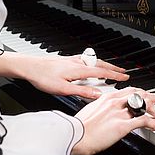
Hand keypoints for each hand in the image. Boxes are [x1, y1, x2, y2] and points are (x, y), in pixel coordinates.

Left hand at [0, 52, 128, 98]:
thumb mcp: (63, 89)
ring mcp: (72, 61)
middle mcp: (77, 63)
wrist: (29, 67)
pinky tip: (90, 66)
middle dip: (113, 68)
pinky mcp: (67, 61)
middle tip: (123, 71)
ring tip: (111, 69)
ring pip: (93, 62)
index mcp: (79, 70)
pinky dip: (94, 63)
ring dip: (104, 65)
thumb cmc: (43, 77)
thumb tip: (98, 94)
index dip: (115, 75)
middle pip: (100, 64)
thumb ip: (82, 91)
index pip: (102, 72)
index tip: (125, 76)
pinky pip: (86, 61)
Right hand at [72, 87, 154, 154]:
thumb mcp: (91, 112)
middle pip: (140, 95)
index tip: (146, 95)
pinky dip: (154, 123)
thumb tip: (107, 114)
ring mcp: (119, 113)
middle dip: (153, 97)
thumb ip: (102, 110)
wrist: (74, 135)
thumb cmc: (79, 127)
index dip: (141, 92)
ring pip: (144, 106)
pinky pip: (143, 121)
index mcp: (107, 98)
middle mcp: (115, 102)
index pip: (129, 91)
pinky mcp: (122, 125)